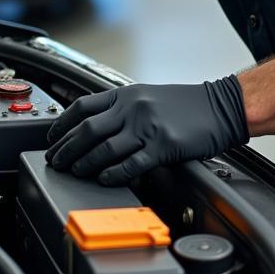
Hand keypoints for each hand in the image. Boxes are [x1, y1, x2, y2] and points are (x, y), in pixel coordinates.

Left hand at [45, 76, 248, 185]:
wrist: (222, 106)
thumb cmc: (188, 103)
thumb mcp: (149, 96)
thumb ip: (123, 108)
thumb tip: (96, 127)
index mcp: (126, 94)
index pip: (83, 106)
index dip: (62, 124)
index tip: (51, 138)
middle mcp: (133, 107)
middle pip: (87, 129)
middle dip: (66, 147)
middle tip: (55, 160)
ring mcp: (147, 126)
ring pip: (104, 148)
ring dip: (84, 162)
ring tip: (73, 171)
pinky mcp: (162, 145)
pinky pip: (131, 163)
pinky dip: (114, 173)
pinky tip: (103, 179)